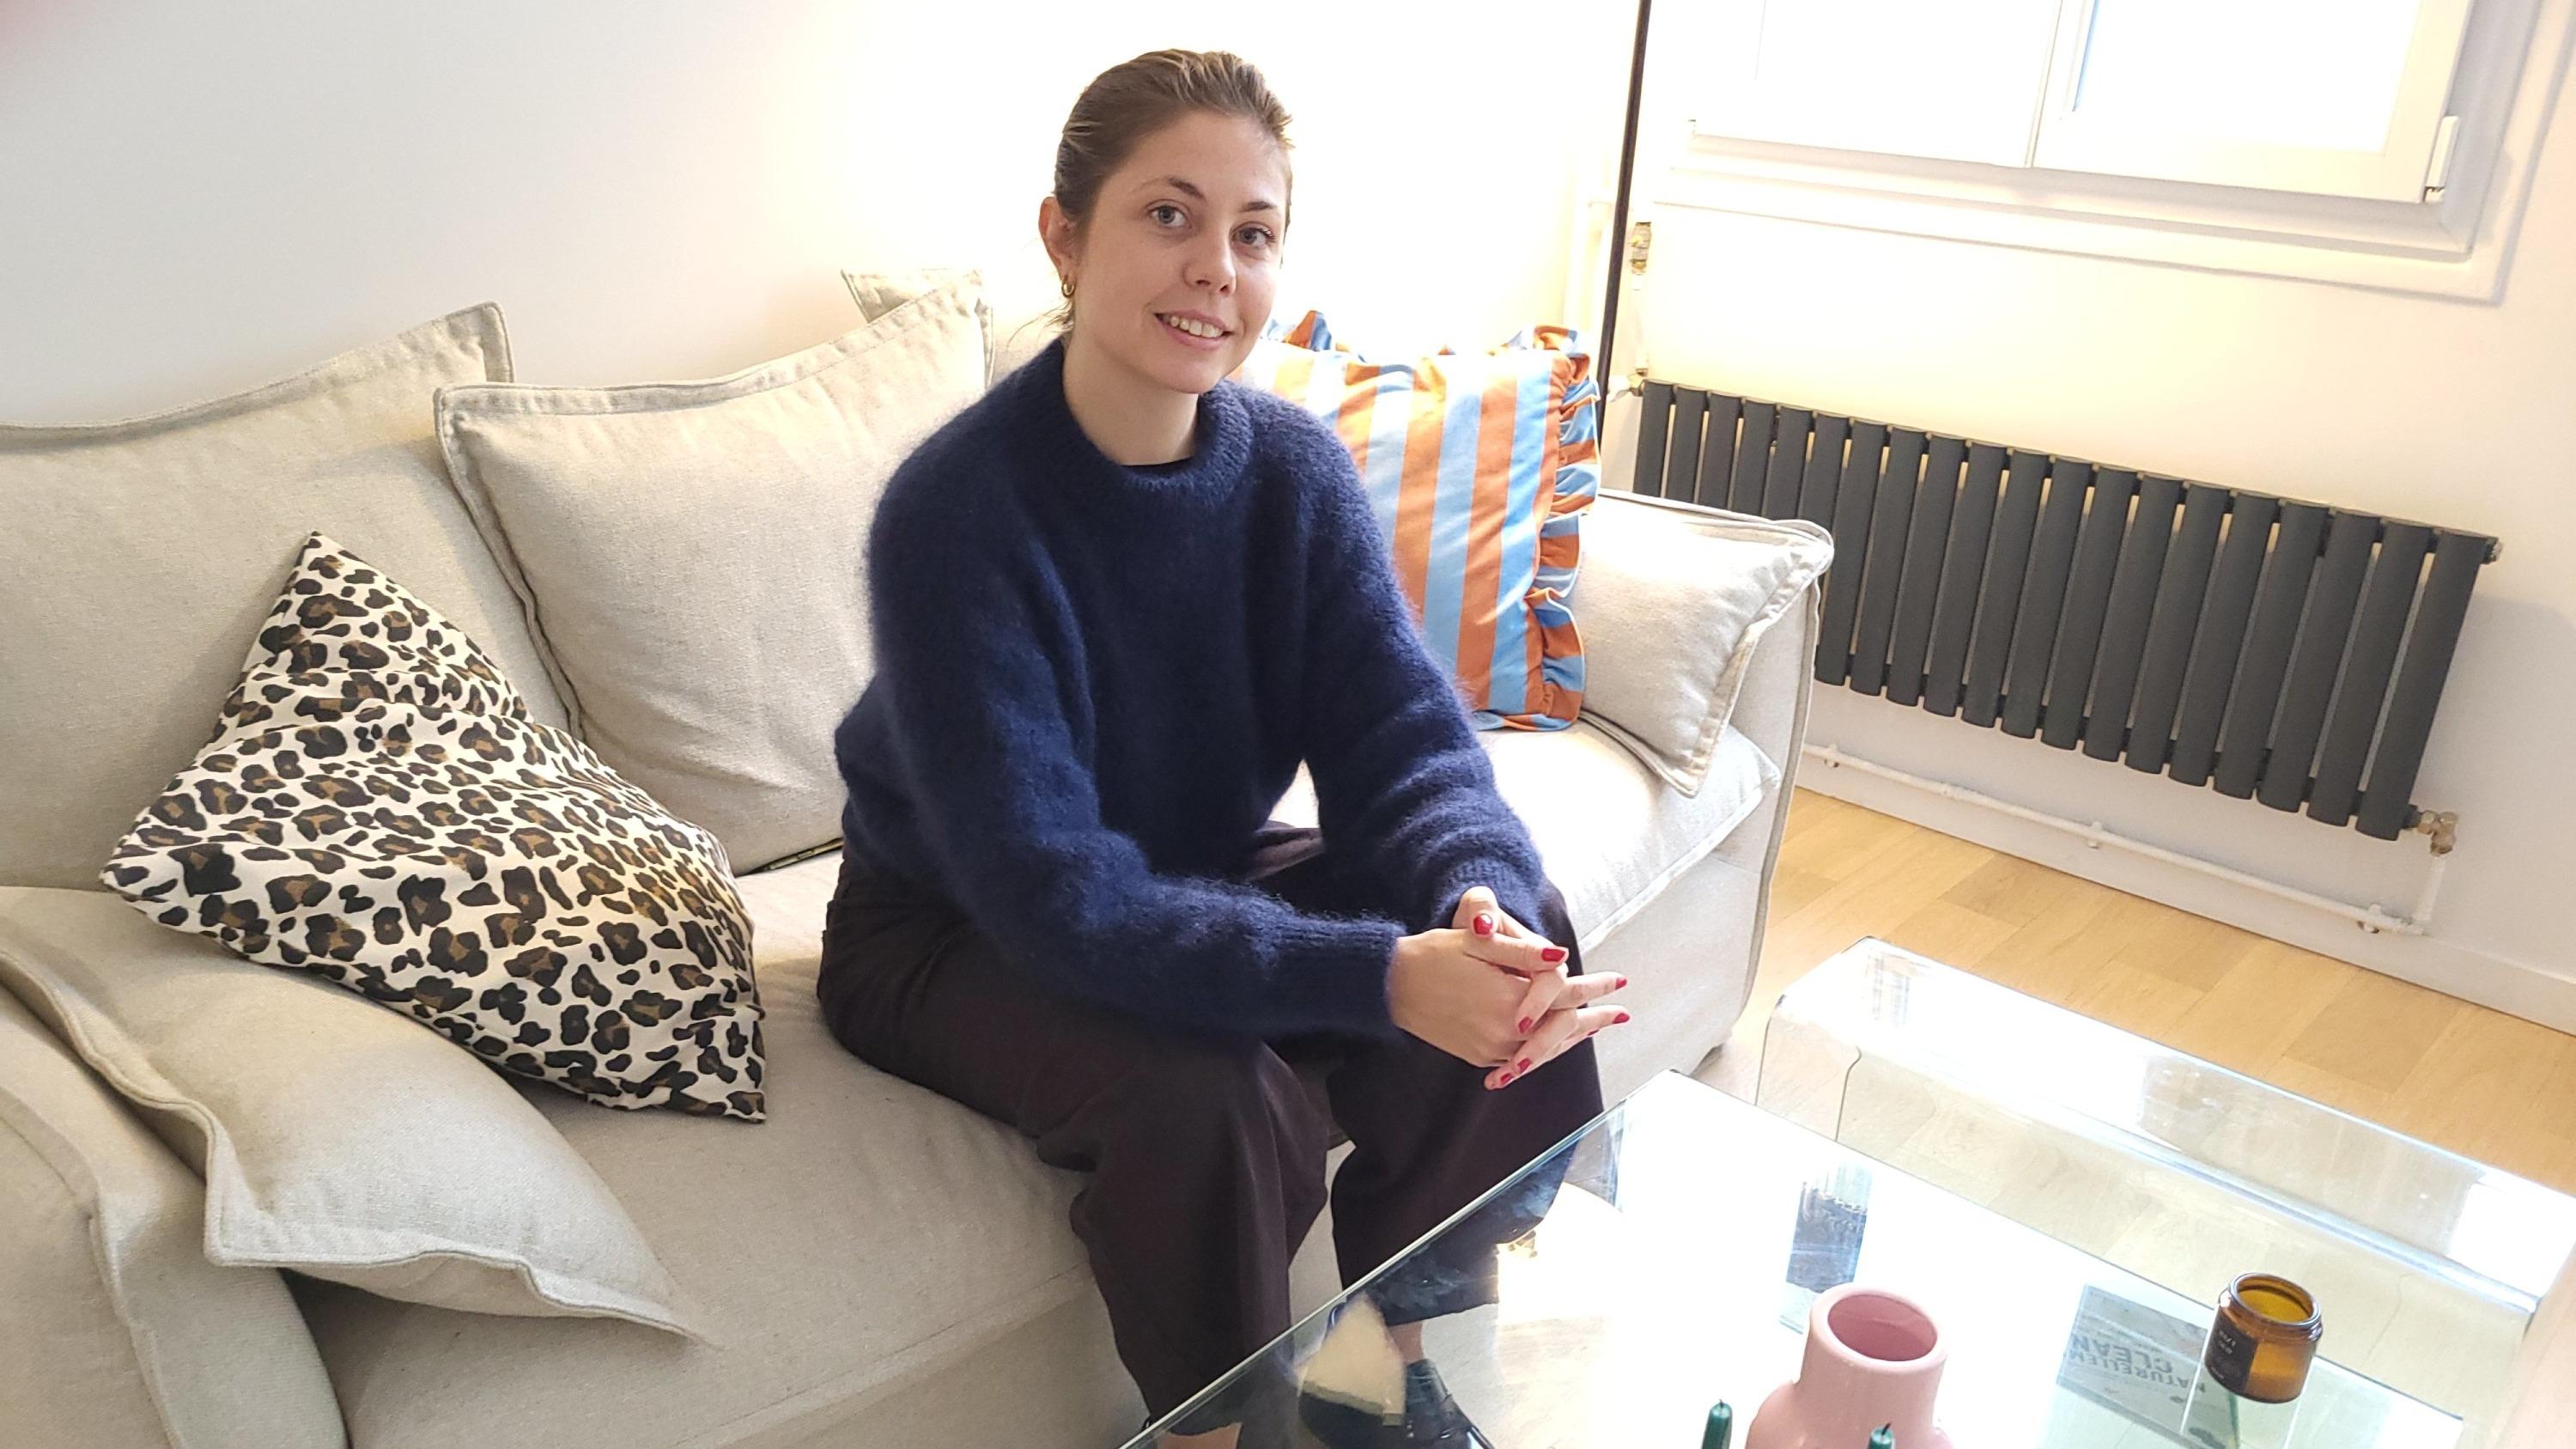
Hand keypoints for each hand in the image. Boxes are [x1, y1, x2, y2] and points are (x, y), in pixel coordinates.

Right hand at [1448, 886, 1628, 1090]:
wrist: (1390, 986)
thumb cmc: (1432, 956)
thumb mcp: (1477, 944)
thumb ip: (1521, 953)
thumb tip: (1561, 956)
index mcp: (1508, 998)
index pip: (1565, 994)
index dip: (1595, 987)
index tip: (1618, 981)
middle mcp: (1505, 1030)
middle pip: (1563, 1027)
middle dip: (1595, 1019)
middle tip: (1621, 1013)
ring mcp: (1491, 1048)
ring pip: (1545, 1047)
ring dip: (1573, 1037)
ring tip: (1596, 1028)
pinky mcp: (1479, 1056)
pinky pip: (1522, 1059)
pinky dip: (1544, 1050)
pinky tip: (1555, 1043)